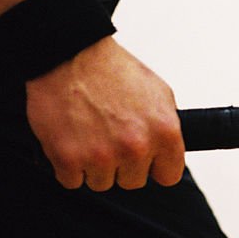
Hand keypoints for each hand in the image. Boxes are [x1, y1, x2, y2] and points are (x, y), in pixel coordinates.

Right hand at [25, 37, 184, 190]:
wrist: (70, 54)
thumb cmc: (112, 70)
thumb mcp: (158, 93)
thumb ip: (166, 127)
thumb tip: (170, 151)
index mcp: (165, 132)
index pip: (169, 176)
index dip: (155, 167)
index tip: (146, 159)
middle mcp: (136, 147)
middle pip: (132, 181)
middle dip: (122, 164)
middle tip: (109, 135)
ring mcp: (101, 156)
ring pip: (101, 183)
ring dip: (94, 165)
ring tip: (89, 133)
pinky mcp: (68, 159)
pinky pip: (71, 181)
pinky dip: (68, 165)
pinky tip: (70, 138)